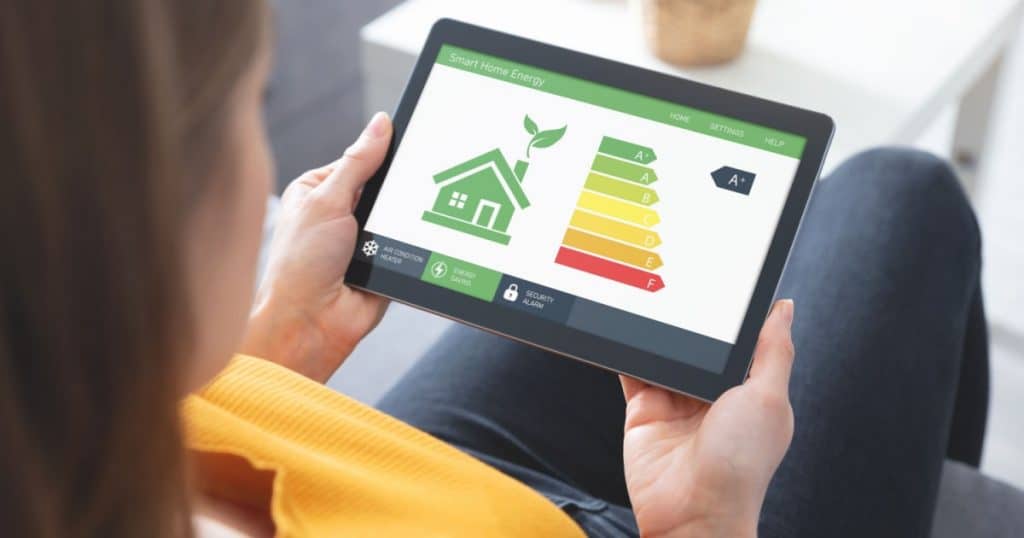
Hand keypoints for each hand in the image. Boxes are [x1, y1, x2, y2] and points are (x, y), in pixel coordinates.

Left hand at [240, 113, 391, 381]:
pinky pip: (408, 247)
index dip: (382, 152)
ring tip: (403, 224)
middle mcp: (339, 215)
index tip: (412, 140)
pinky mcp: (384, 265)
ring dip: (402, 222)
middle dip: (396, 192)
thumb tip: (380, 124)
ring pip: (399, 217)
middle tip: (412, 187)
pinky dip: (412, 246)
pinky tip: (414, 244)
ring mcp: (363, 241)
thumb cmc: (300, 265)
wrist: (311, 325)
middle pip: (384, 188)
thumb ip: (358, 162)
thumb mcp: (327, 200)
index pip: (359, 160)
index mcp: (317, 191)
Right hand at [621, 300, 795, 537]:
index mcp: (748, 392)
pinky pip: (632, 371)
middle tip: (682, 283)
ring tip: (652, 297)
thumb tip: (784, 308)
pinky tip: (622, 326)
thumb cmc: (740, 466)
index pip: (740, 343)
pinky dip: (625, 350)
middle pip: (699, 346)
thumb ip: (773, 350)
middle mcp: (711, 397)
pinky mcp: (643, 411)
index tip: (726, 281)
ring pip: (664, 353)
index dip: (734, 315)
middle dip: (691, 320)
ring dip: (658, 332)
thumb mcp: (768, 398)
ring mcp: (675, 403)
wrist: (692, 513)